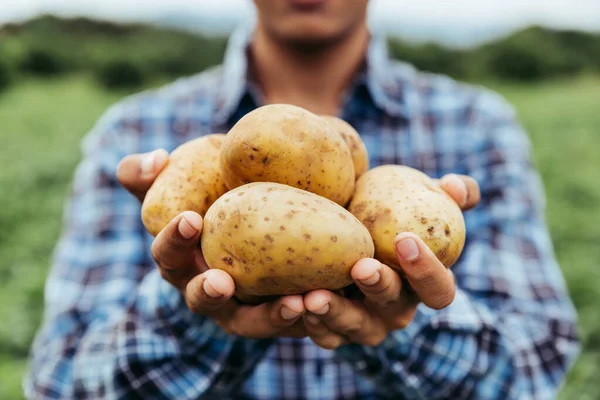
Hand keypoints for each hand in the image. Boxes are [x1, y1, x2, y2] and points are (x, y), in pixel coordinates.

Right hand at [117, 149, 307, 338]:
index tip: (190, 219)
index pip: (168, 255)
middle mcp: (210, 291)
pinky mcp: (279, 316)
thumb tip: (156, 159)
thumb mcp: (181, 185)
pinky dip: (309, 319)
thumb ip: (152, 173)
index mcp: (182, 262)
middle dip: (208, 293)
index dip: (173, 241)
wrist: (258, 226)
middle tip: (221, 281)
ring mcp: (244, 310)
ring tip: (294, 302)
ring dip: (270, 316)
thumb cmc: (210, 202)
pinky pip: (293, 324)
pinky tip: (326, 302)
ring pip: (251, 323)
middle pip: (202, 301)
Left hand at [302, 174, 480, 348]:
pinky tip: (292, 304)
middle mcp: (396, 310)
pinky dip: (310, 323)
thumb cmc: (385, 214)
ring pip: (357, 327)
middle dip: (379, 288)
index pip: (439, 289)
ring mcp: (366, 325)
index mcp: (422, 284)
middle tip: (361, 267)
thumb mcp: (413, 199)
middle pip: (395, 309)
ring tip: (313, 296)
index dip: (427, 270)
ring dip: (336, 313)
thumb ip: (444, 194)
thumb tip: (456, 186)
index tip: (405, 239)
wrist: (343, 234)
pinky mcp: (334, 332)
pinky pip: (325, 336)